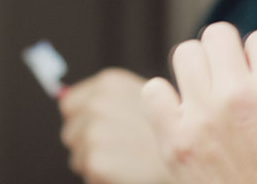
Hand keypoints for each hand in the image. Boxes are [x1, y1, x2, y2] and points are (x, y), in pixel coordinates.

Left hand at [59, 68, 173, 183]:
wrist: (193, 154)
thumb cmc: (174, 128)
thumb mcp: (146, 96)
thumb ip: (110, 97)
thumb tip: (63, 95)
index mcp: (110, 83)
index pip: (70, 102)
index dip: (87, 117)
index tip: (108, 124)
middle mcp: (98, 103)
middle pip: (71, 130)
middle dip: (89, 141)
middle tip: (124, 143)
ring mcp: (95, 132)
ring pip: (78, 155)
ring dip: (98, 160)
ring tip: (130, 155)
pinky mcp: (96, 161)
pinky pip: (88, 174)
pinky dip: (104, 176)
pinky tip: (129, 168)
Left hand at [141, 22, 256, 183]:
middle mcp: (239, 95)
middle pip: (219, 33)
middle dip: (228, 51)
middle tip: (233, 74)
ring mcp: (203, 117)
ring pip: (186, 52)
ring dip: (198, 67)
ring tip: (209, 91)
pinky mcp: (175, 141)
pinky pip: (153, 91)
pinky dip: (165, 98)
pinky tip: (185, 112)